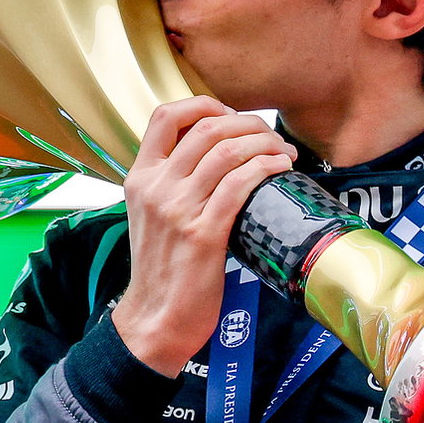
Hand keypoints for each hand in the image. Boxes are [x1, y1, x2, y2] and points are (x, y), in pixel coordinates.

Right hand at [110, 97, 296, 376]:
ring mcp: (177, 210)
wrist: (154, 319)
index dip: (203, 103)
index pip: (165, 116)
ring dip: (265, 144)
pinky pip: (238, 185)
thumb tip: (214, 157)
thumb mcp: (152, 216)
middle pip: (206, 128)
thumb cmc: (161, 269)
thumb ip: (171, 184)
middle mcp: (155, 187)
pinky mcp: (203, 234)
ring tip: (283, 152)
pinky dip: (265, 168)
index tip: (230, 113)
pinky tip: (280, 169)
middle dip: (248, 123)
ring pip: (227, 152)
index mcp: (139, 178)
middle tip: (271, 135)